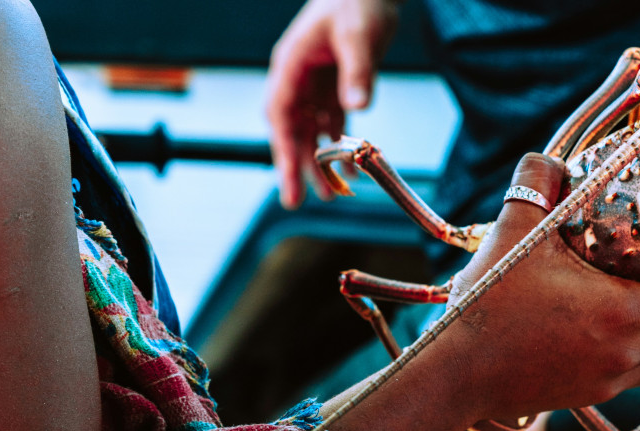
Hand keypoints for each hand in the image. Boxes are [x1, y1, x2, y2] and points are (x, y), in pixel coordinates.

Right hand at [265, 0, 398, 208]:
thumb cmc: (358, 2)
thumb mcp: (359, 35)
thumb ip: (358, 71)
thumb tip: (357, 106)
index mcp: (292, 64)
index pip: (280, 114)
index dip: (282, 149)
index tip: (288, 179)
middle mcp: (297, 78)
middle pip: (289, 128)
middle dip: (293, 165)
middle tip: (298, 201)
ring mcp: (314, 84)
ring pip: (308, 131)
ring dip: (316, 162)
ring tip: (328, 194)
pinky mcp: (333, 86)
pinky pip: (330, 123)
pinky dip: (338, 146)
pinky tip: (349, 171)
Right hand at [444, 153, 639, 424]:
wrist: (457, 375)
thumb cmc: (486, 306)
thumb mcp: (512, 233)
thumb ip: (533, 182)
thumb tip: (550, 159)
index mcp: (619, 311)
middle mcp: (624, 351)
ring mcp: (609, 379)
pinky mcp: (590, 395)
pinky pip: (638, 374)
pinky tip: (626, 331)